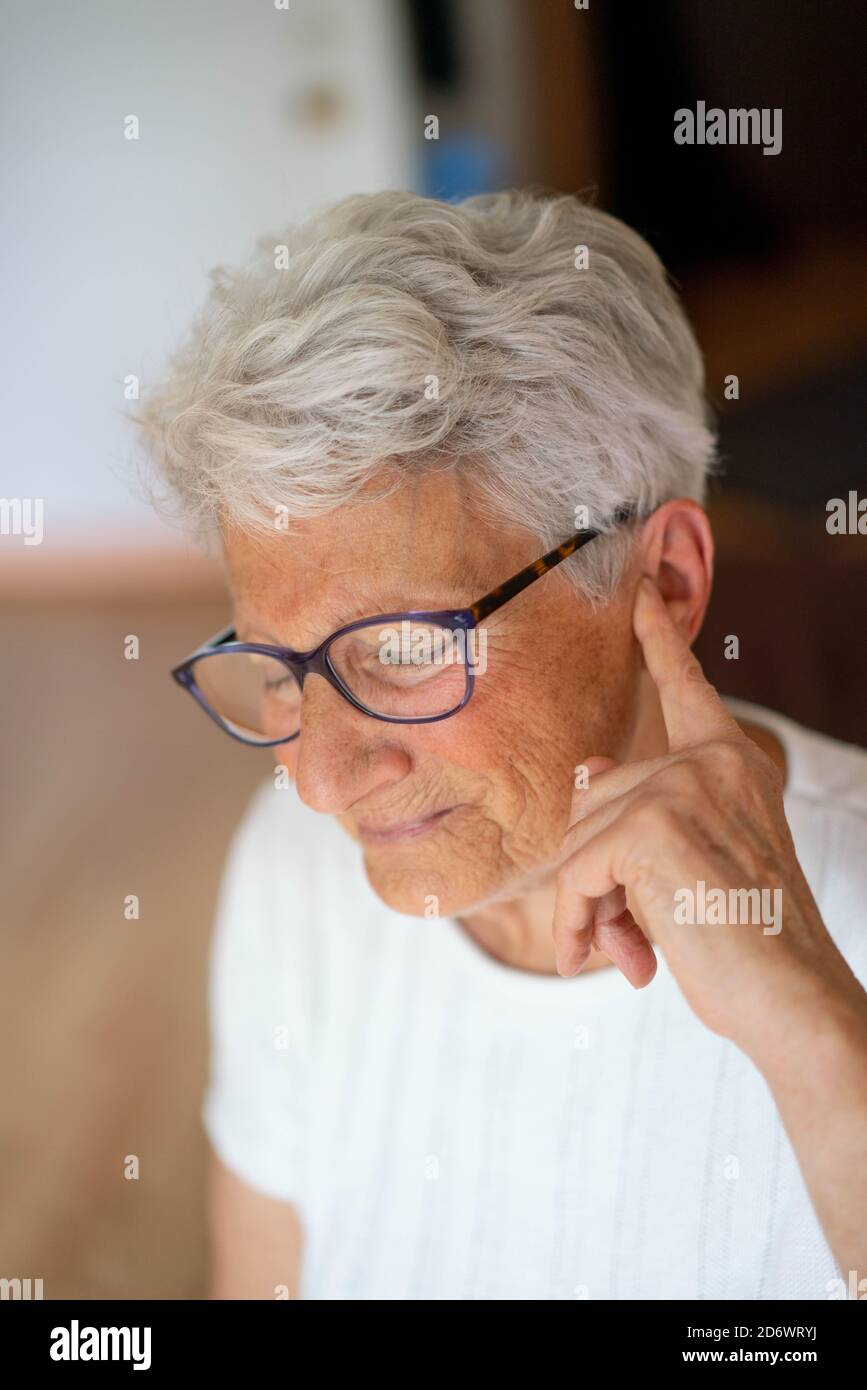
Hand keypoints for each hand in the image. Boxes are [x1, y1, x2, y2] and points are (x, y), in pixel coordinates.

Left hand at [552, 575, 855, 1057]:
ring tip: (621, 953)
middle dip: (594, 874)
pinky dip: (576, 922)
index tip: (642, 589)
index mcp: (731, 763)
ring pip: (580, 840)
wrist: (793, 997)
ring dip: (586, 907)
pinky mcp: (651, 827)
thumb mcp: (693, 864)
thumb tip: (585, 772)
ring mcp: (681, 788)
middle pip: (596, 799)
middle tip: (621, 938)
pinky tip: (605, 961)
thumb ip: (642, 816)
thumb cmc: (747, 940)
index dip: (659, 636)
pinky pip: (575, 872)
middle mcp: (710, 762)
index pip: (686, 686)